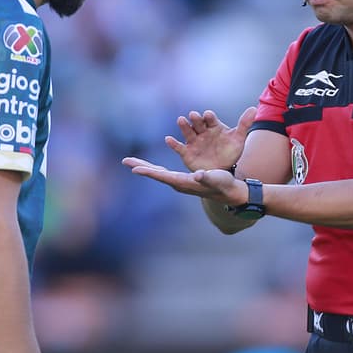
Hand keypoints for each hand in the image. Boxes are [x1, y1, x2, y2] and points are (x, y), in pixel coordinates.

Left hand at [121, 158, 244, 205]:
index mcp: (183, 182)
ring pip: (159, 173)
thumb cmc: (223, 184)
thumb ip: (207, 177)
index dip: (149, 172)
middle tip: (125, 160)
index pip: (162, 176)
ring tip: (132, 161)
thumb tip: (198, 174)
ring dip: (145, 166)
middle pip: (156, 174)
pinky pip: (165, 172)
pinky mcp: (182, 179)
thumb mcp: (216, 178)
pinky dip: (156, 168)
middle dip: (141, 166)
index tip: (134, 168)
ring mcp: (179, 182)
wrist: (228, 192)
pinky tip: (152, 166)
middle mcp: (178, 183)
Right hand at [166, 107, 256, 171]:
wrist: (223, 169)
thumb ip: (244, 124)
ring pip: (187, 132)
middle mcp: (202, 132)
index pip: (210, 119)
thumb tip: (254, 109)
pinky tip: (168, 139)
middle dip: (195, 119)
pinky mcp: (187, 152)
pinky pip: (179, 147)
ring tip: (181, 120)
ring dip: (184, 126)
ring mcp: (194, 141)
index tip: (208, 115)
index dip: (209, 117)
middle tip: (193, 115)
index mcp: (214, 126)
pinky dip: (173, 143)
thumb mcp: (238, 139)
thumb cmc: (230, 152)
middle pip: (198, 123)